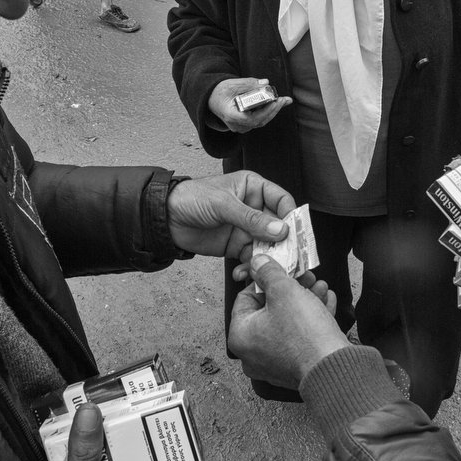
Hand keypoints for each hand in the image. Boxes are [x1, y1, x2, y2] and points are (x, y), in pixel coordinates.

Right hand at [41, 404, 162, 460]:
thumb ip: (85, 457)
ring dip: (98, 437)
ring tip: (93, 412)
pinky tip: (73, 434)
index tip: (152, 407)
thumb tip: (92, 416)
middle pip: (131, 453)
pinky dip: (80, 448)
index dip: (157, 434)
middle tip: (117, 403)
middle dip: (121, 428)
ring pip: (107, 456)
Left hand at [167, 170, 295, 259]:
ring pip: (267, 246)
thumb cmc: (191, 199)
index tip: (295, 232)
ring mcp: (246, 229)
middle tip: (288, 258)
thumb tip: (280, 229)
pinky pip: (251, 258)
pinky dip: (250, 267)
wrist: (165, 219)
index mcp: (254, 188)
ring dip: (267, 258)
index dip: (291, 216)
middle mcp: (254, 208)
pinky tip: (242, 272)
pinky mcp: (237, 246)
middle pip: (278, 227)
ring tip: (262, 268)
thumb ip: (251, 218)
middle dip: (283, 243)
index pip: (282, 200)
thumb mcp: (222, 204)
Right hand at [207, 77, 291, 133]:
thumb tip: (266, 82)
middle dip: (274, 109)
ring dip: (272, 111)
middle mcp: (236, 125)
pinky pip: (258, 120)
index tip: (275, 102)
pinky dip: (267, 112)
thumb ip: (249, 83)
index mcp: (231, 116)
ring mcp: (240, 127)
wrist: (210, 99)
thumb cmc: (219, 92)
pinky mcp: (244, 125)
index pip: (251, 119)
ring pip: (260, 121)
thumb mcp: (232, 84)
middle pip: (259, 121)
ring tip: (283, 100)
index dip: (265, 112)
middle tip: (285, 99)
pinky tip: (275, 103)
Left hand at [228, 254, 347, 390]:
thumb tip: (257, 262)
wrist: (333, 367)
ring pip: (287, 322)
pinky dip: (312, 320)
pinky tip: (327, 302)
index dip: (265, 279)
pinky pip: (299, 338)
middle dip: (292, 289)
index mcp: (240, 336)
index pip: (245, 297)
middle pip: (269, 310)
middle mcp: (252, 354)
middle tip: (305, 277)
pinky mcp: (295, 367)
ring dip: (305, 301)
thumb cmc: (304, 334)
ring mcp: (274, 363)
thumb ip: (268, 272)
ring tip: (321, 288)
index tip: (281, 271)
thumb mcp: (284, 290)